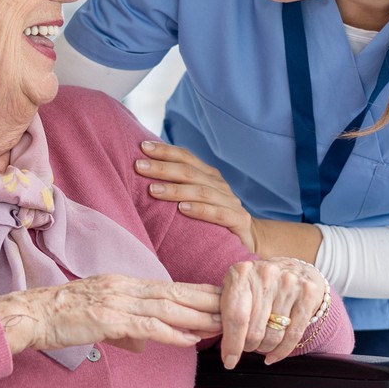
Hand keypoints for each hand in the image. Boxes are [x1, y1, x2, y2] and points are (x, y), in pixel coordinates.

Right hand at [0, 275, 222, 355]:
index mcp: (123, 284)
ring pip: (167, 307)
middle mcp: (125, 287)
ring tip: (222, 323)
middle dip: (207, 300)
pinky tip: (190, 338)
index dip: (197, 291)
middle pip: (175, 293)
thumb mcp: (99, 319)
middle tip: (236, 304)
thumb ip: (125, 329)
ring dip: (198, 316)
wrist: (32, 314)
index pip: (168, 287)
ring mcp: (118, 301)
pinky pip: (147, 326)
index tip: (221, 295)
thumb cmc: (61, 318)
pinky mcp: (109, 318)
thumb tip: (143, 343)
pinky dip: (172, 332)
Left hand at [135, 141, 259, 250]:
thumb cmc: (213, 220)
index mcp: (209, 176)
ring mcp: (230, 202)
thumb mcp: (196, 200)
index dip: (165, 151)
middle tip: (139, 166)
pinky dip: (200, 210)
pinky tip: (182, 209)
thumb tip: (145, 175)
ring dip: (175, 189)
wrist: (249, 240)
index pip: (186, 157)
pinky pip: (218, 214)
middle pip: (190, 172)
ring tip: (152, 190)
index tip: (142, 147)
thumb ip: (179, 187)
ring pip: (201, 191)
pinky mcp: (238, 221)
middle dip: (163, 168)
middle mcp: (219, 185)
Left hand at [218, 256, 329, 366]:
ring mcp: (289, 284)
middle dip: (248, 347)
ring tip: (261, 346)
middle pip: (254, 330)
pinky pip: (293, 335)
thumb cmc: (259, 285)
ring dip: (264, 348)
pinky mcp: (308, 295)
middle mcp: (267, 275)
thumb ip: (225, 309)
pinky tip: (273, 356)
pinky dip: (281, 351)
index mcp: (242, 273)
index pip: (236, 316)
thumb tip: (216, 342)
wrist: (295, 269)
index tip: (229, 360)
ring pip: (273, 335)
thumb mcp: (238, 288)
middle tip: (247, 348)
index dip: (232, 343)